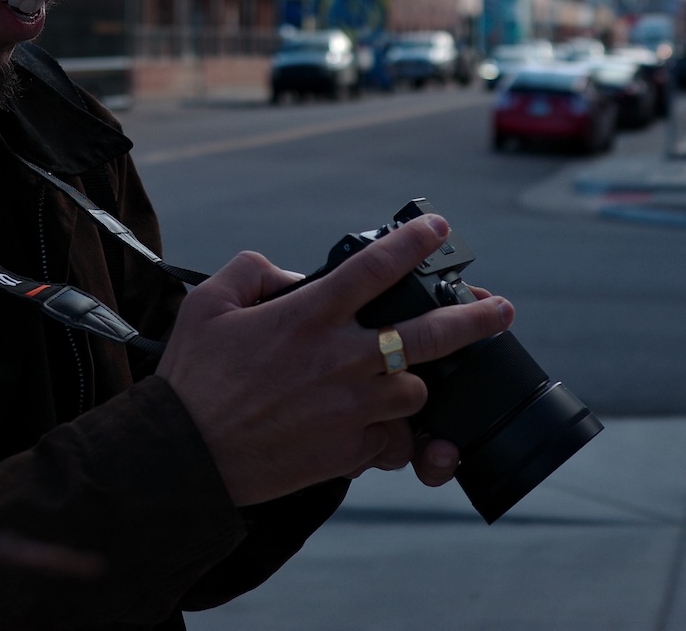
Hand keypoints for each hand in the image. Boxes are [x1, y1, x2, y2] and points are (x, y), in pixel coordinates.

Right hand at [156, 216, 513, 506]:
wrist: (185, 456)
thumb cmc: (193, 380)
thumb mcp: (207, 303)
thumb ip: (253, 271)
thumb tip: (291, 274)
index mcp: (307, 316)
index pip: (374, 268)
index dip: (413, 243)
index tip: (437, 228)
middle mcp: (338, 359)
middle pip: (427, 334)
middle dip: (473, 319)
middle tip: (500, 309)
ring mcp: (349, 409)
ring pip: (415, 390)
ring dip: (411, 382)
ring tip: (404, 377)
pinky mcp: (348, 453)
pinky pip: (395, 441)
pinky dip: (394, 434)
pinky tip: (386, 428)